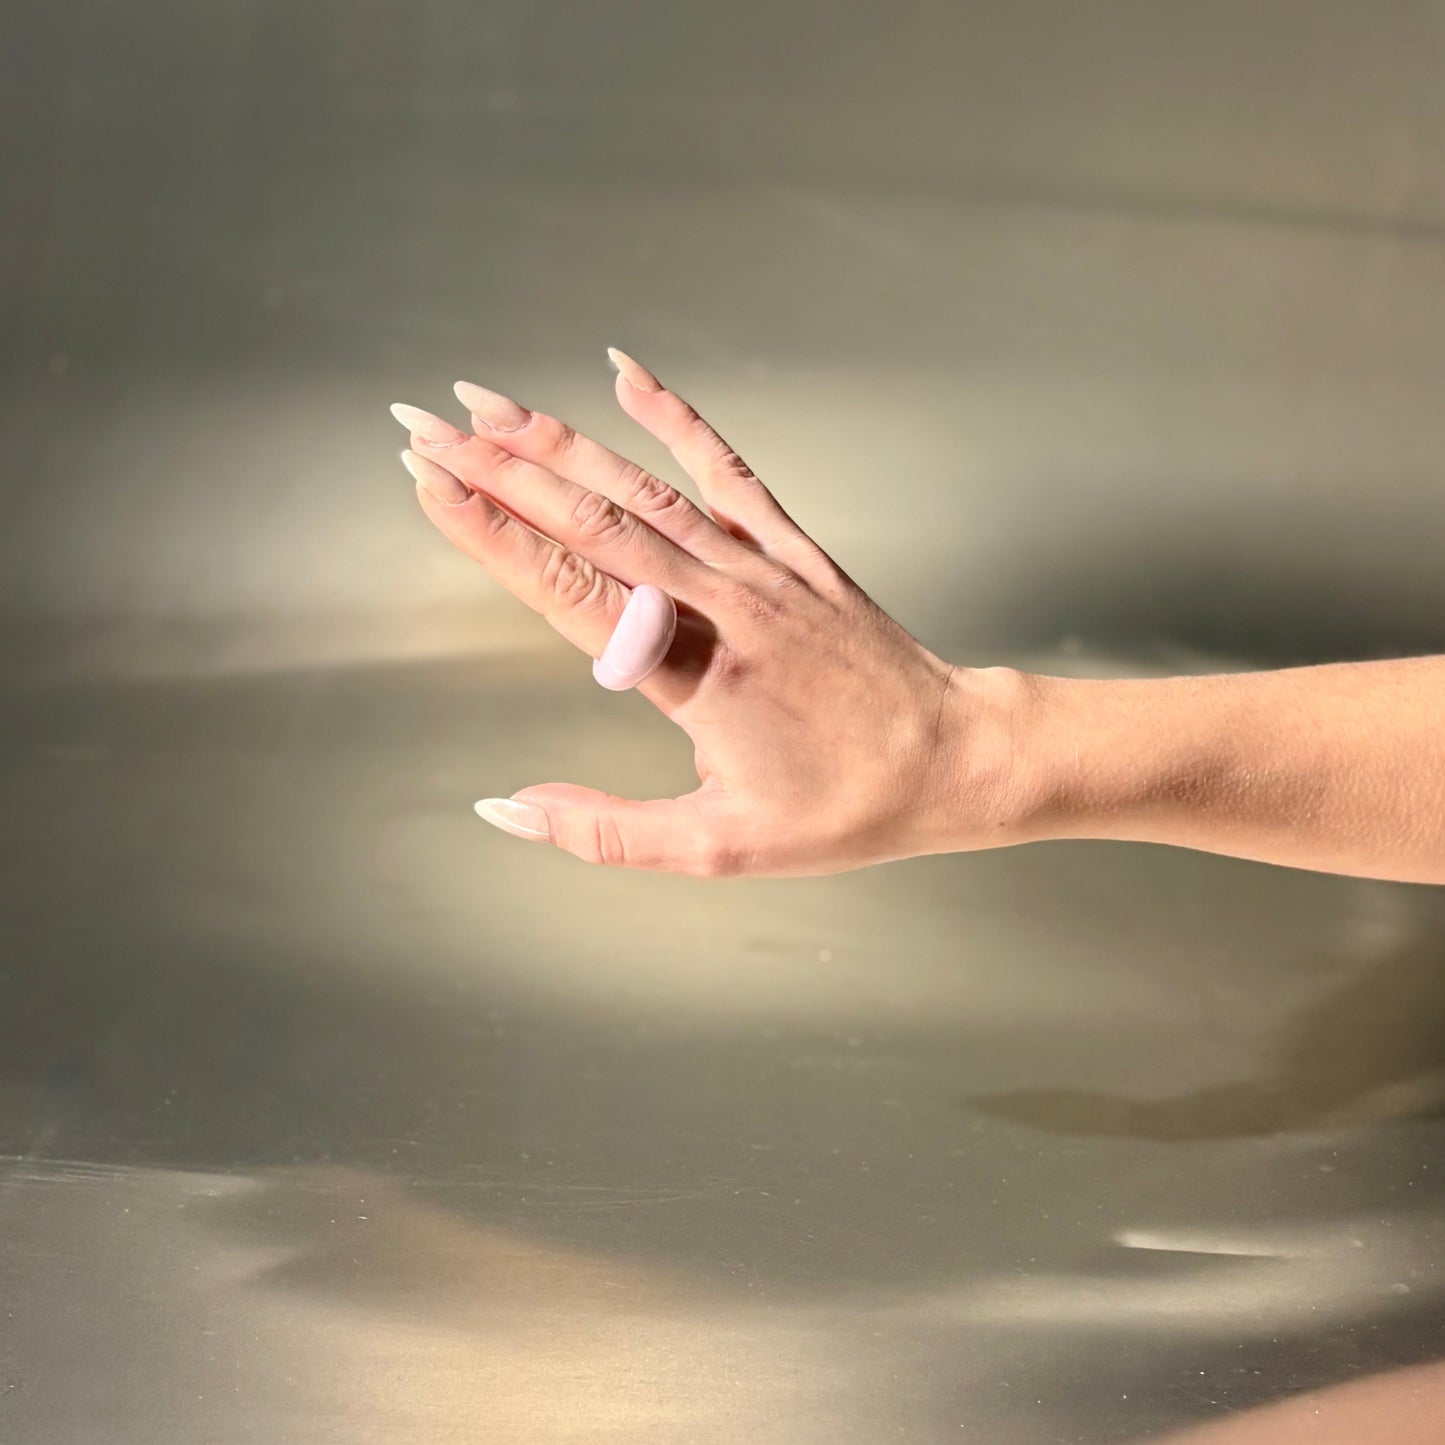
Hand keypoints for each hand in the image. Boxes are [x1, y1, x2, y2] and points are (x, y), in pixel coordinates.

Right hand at [391, 349, 1025, 876]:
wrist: (958, 759)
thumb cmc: (845, 809)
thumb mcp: (719, 847)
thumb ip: (604, 830)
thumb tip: (502, 808)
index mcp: (695, 676)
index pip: (573, 591)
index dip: (495, 534)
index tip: (431, 485)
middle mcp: (722, 604)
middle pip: (593, 522)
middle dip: (498, 469)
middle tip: (420, 426)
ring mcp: (760, 567)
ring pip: (644, 487)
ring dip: (559, 440)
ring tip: (485, 401)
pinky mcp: (794, 549)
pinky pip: (727, 468)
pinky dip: (675, 417)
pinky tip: (625, 371)